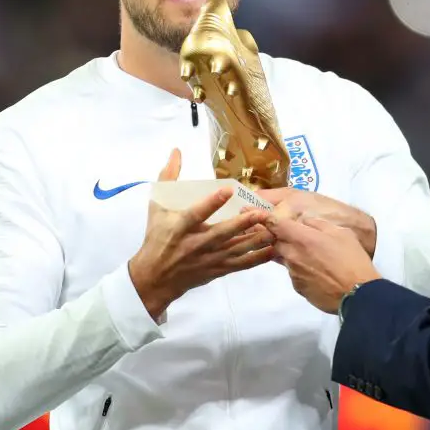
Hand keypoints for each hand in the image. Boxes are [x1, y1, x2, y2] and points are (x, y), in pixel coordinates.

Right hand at [128, 149, 274, 317]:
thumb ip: (168, 178)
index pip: (196, 213)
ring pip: (235, 250)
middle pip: (221, 234)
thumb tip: (176, 152)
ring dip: (255, 241)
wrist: (155, 277)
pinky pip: (239, 265)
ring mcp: (208, 259)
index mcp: (181, 227)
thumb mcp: (157, 207)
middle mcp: (196, 244)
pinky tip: (272, 250)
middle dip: (242, 224)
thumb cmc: (157, 237)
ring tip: (273, 230)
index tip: (228, 190)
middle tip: (261, 213)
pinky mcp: (217, 270)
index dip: (212, 202)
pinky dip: (256, 258)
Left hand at [266, 215, 379, 313]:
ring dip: (294, 255)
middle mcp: (291, 255)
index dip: (270, 220)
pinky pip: (294, 274)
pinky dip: (302, 271)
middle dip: (283, 238)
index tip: (274, 220)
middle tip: (302, 238)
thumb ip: (318, 224)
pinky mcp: (298, 288)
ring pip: (285, 259)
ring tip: (316, 258)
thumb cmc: (352, 259)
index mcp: (301, 238)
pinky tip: (319, 273)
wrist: (357, 293)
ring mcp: (293, 273)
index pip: (273, 224)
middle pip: (276, 242)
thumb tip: (305, 221)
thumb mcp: (341, 232)